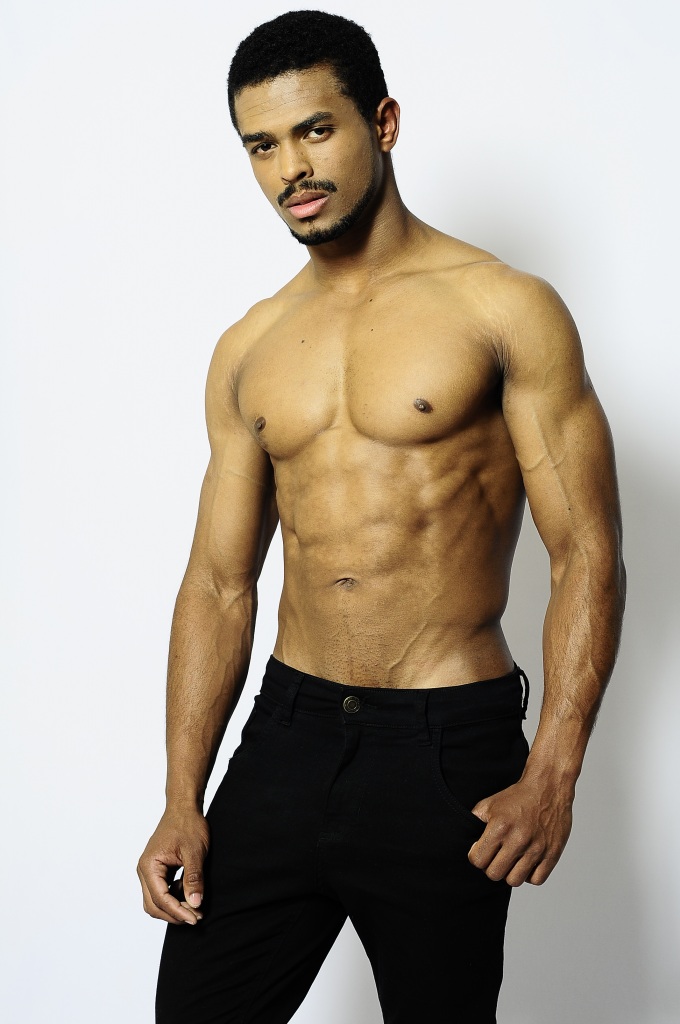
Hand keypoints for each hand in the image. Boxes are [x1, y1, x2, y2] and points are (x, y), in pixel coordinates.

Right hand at [137, 807, 209, 924]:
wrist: (184, 807)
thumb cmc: (188, 825)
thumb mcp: (195, 852)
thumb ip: (194, 879)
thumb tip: (196, 904)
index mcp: (149, 866)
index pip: (160, 898)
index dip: (178, 911)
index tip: (195, 918)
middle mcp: (144, 870)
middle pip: (153, 905)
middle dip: (174, 914)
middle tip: (196, 917)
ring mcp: (149, 870)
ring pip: (156, 900)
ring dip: (174, 907)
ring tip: (195, 907)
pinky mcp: (157, 870)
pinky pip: (161, 891)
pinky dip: (174, 897)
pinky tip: (189, 893)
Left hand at [468, 777, 572, 885]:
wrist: (547, 788)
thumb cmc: (517, 797)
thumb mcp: (489, 804)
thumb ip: (475, 822)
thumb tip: (469, 843)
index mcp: (500, 827)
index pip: (478, 860)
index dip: (476, 857)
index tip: (481, 850)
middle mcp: (518, 840)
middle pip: (495, 874)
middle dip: (491, 866)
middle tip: (496, 856)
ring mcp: (537, 849)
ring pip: (515, 881)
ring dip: (510, 873)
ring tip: (511, 860)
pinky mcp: (552, 854)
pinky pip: (536, 880)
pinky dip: (530, 875)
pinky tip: (527, 862)